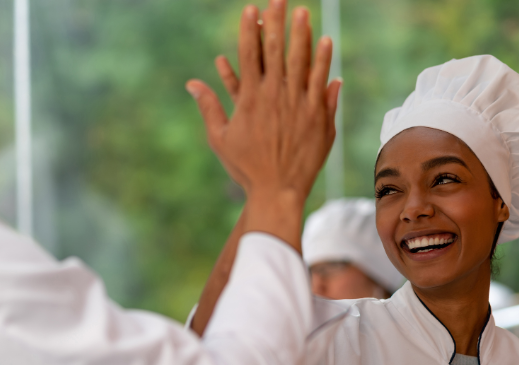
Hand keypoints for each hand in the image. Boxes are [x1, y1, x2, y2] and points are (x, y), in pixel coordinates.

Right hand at [187, 0, 341, 249]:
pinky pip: (321, 83)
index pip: (250, 55)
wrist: (277, 191)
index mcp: (251, 99)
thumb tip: (192, 84)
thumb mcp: (220, 138)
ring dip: (303, 34)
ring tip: (304, 12)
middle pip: (277, 51)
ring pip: (302, 62)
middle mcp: (276, 97)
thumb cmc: (245, 167)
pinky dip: (324, 62)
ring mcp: (299, 105)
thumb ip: (209, 106)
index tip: (252, 8)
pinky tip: (326, 42)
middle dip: (277, 21)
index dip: (250, 29)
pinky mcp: (318, 117)